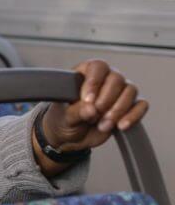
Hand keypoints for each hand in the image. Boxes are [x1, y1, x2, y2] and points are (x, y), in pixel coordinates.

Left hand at [33, 59, 147, 175]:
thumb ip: (76, 111)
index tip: (88, 100)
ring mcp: (119, 92)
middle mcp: (104, 79)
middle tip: (94, 115)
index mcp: (85, 73)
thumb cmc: (64, 118)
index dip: (94, 82)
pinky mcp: (129, 107)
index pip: (97, 67)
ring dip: (118, 110)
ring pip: (130, 91)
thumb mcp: (64, 116)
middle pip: (116, 79)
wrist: (71, 137)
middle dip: (106, 100)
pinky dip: (133, 116)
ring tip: (103, 125)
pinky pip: (141, 105)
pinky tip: (121, 126)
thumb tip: (91, 109)